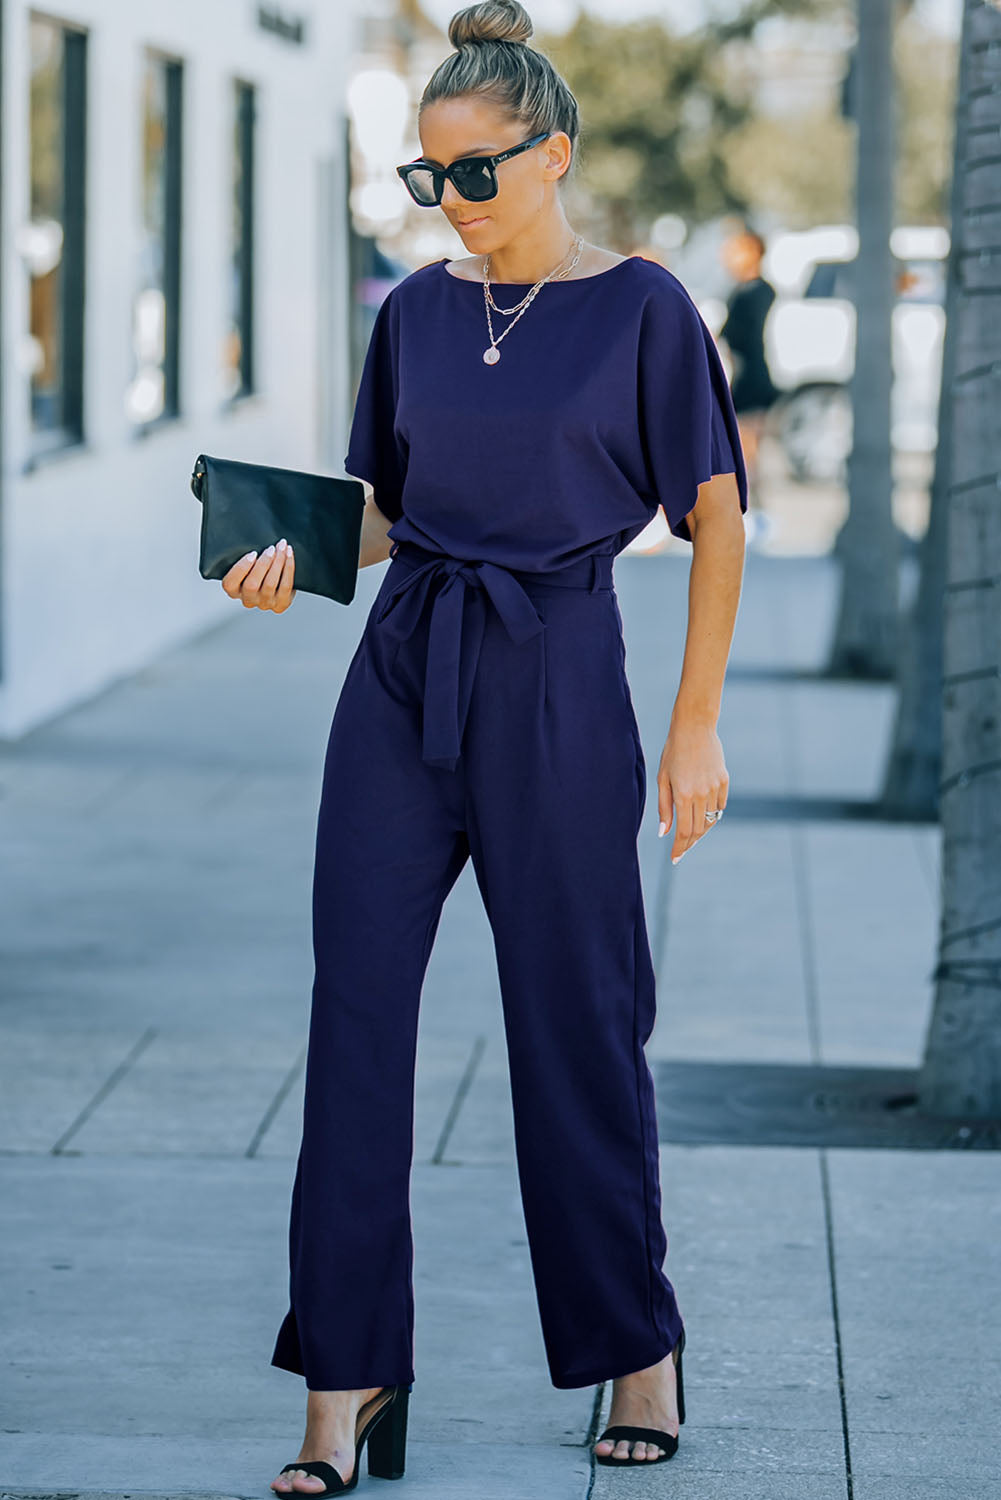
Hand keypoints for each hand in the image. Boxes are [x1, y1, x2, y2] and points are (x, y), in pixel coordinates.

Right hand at [222, 539, 295, 611]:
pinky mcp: (280, 604)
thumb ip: (245, 557)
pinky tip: (288, 555)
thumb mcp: (247, 563)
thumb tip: (250, 536)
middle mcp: (248, 600)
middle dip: (263, 563)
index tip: (252, 553)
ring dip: (278, 562)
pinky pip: (285, 585)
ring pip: (270, 584)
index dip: (241, 568)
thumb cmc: (258, 568)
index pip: (230, 583)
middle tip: (271, 548)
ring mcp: (264, 603)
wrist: (277, 583)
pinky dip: (288, 567)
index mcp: (234, 591)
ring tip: (282, 547)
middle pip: (251, 584)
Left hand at [657, 718, 728, 864]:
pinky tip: (703, 815)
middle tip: (681, 849)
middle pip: (698, 830)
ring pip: (710, 819)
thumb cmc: (673, 752)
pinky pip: (720, 806)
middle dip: (689, 842)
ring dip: (701, 830)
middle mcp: (701, 794)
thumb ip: (664, 807)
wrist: (695, 727)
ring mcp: (715, 787)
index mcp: (683, 795)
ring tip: (691, 835)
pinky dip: (712, 814)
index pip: (684, 832)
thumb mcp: (662, 779)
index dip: (680, 848)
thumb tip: (664, 833)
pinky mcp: (724, 781)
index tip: (675, 858)